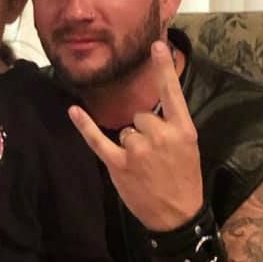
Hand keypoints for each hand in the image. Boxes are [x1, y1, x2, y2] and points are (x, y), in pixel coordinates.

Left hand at [68, 41, 203, 230]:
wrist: (177, 216)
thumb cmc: (184, 180)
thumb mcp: (188, 149)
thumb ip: (171, 127)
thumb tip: (147, 113)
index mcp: (183, 130)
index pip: (172, 93)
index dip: (163, 68)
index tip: (157, 45)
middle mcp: (160, 136)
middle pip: (141, 115)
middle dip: (145, 132)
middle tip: (156, 157)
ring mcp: (138, 150)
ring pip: (126, 130)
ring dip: (131, 145)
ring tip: (144, 166)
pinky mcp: (118, 164)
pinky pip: (98, 139)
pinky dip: (85, 126)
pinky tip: (74, 111)